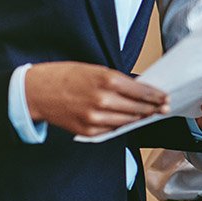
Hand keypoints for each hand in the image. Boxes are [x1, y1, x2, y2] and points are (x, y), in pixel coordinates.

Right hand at [24, 61, 168, 137]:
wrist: (36, 92)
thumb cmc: (65, 76)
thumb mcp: (95, 69)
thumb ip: (117, 80)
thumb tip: (138, 89)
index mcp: (107, 80)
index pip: (141, 91)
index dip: (156, 96)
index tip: (165, 97)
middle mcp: (103, 100)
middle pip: (138, 108)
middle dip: (153, 108)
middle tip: (164, 107)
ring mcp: (95, 118)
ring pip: (127, 121)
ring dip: (140, 118)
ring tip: (149, 114)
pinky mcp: (87, 131)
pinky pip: (112, 130)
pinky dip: (121, 125)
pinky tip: (128, 121)